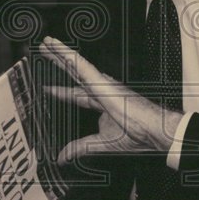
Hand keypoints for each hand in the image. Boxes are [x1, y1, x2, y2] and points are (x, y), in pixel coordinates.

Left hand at [39, 36, 182, 165]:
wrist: (153, 130)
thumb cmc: (139, 133)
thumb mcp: (101, 143)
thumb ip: (80, 147)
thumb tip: (63, 157)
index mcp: (103, 102)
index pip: (77, 95)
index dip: (61, 91)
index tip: (48, 88)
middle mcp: (102, 89)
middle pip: (74, 73)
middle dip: (59, 62)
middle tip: (45, 51)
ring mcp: (102, 84)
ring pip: (76, 64)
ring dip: (60, 52)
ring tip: (47, 43)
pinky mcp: (102, 82)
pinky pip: (82, 66)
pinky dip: (70, 57)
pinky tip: (58, 49)